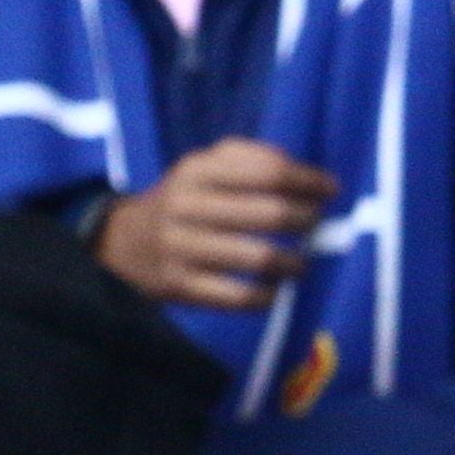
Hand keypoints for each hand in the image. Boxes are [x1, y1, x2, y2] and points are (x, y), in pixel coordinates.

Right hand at [98, 140, 339, 314]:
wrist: (123, 242)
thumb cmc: (184, 200)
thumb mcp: (204, 166)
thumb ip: (249, 158)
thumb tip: (303, 172)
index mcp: (198, 170)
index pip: (267, 172)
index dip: (307, 181)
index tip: (331, 189)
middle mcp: (187, 205)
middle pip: (269, 213)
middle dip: (307, 220)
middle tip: (318, 226)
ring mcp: (182, 248)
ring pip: (258, 257)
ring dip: (293, 262)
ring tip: (302, 263)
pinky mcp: (180, 285)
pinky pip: (238, 296)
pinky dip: (267, 295)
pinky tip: (276, 290)